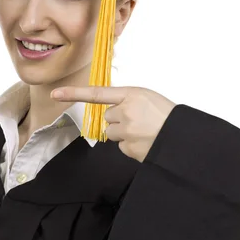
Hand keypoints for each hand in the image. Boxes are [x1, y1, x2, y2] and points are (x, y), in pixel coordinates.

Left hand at [51, 86, 176, 161]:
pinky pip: (121, 146)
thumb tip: (112, 113)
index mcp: (132, 94)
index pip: (97, 93)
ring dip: (123, 133)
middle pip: (107, 117)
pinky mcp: (129, 147)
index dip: (74, 93)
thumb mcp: (147, 98)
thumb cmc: (167, 115)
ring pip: (111, 133)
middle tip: (139, 122)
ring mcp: (127, 130)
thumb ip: (127, 101)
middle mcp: (126, 111)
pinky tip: (145, 142)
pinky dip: (131, 146)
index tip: (55, 93)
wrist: (184, 136)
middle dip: (118, 120)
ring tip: (143, 132)